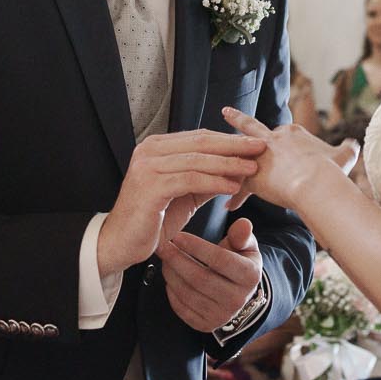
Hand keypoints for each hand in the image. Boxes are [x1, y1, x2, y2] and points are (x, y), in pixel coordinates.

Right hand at [98, 130, 264, 276]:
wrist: (120, 243)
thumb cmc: (152, 218)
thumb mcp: (184, 193)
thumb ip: (206, 178)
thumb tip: (236, 169)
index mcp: (156, 147)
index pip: (199, 137)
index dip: (229, 139)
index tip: (254, 143)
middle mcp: (149, 150)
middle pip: (201, 143)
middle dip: (234, 145)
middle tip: (260, 148)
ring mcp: (148, 166)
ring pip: (198, 160)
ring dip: (229, 164)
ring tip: (252, 168)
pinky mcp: (150, 186)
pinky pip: (191, 180)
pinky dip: (215, 182)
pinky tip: (233, 187)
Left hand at [162, 218, 263, 332]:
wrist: (239, 294)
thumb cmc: (239, 262)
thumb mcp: (245, 246)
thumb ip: (241, 234)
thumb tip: (243, 224)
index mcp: (250, 276)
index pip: (219, 259)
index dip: (196, 247)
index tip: (178, 236)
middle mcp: (238, 299)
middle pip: (199, 278)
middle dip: (176, 260)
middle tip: (163, 246)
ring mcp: (222, 316)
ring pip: (188, 293)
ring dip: (171, 274)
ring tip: (164, 259)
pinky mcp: (206, 325)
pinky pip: (182, 308)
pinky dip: (171, 292)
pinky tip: (169, 277)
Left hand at [220, 108, 357, 209]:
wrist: (317, 182)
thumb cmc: (332, 170)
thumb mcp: (345, 155)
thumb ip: (348, 148)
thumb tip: (354, 143)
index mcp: (293, 133)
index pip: (282, 134)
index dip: (279, 142)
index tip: (278, 147)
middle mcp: (273, 140)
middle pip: (252, 128)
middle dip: (238, 120)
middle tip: (226, 112)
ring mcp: (260, 157)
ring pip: (239, 157)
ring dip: (227, 160)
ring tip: (213, 161)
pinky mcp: (253, 176)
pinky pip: (239, 187)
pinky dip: (235, 196)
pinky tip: (228, 206)